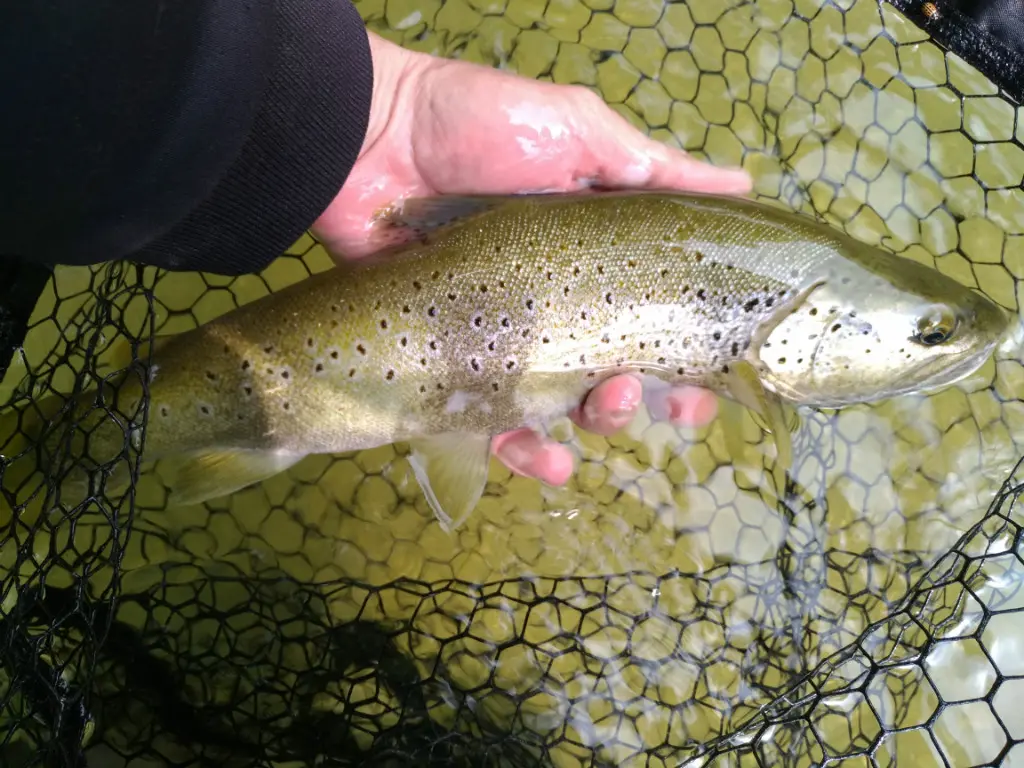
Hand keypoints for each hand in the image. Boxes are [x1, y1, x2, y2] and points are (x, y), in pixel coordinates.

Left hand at [312, 31, 749, 484]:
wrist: (367, 138)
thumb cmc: (475, 126)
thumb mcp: (577, 130)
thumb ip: (651, 167)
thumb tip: (742, 186)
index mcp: (592, 255)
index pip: (656, 312)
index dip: (694, 349)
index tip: (720, 374)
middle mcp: (555, 303)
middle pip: (617, 367)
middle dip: (651, 396)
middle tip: (668, 401)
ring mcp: (504, 336)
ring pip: (563, 405)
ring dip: (599, 422)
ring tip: (605, 410)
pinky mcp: (451, 361)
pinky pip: (489, 423)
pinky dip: (522, 451)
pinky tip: (550, 460)